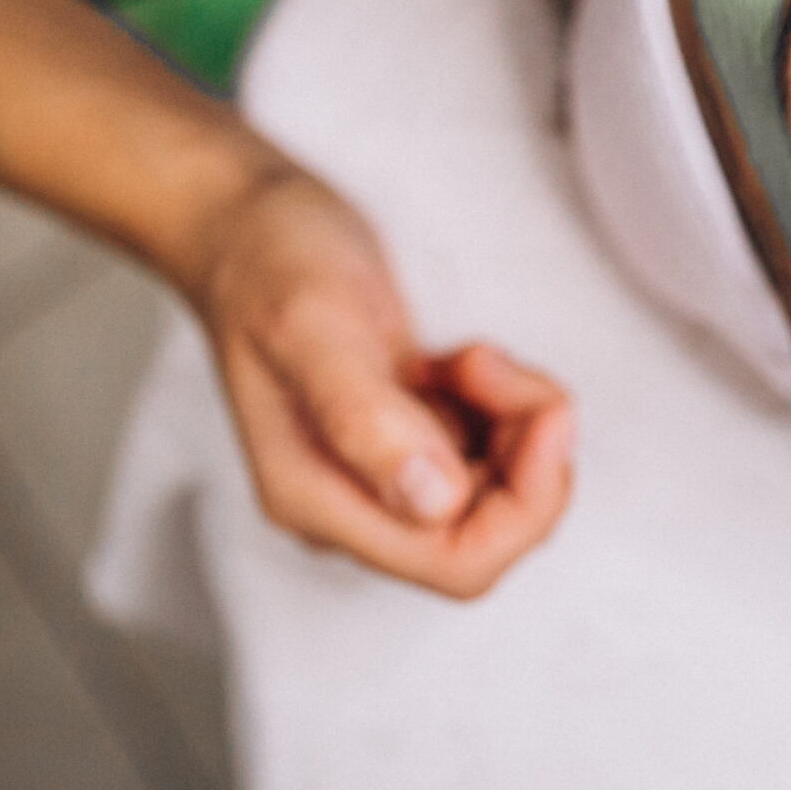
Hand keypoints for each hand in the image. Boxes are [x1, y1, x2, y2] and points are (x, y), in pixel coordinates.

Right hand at [190, 164, 572, 597]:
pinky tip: (453, 363)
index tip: (542, 414)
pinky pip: (493, 457)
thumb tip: (433, 501)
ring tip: (462, 355)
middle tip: (490, 364)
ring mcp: (382, 479)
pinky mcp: (410, 447)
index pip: (458, 561)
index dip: (526, 501)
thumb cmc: (268, 265)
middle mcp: (352, 507)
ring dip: (514, 420)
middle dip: (527, 451)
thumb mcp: (314, 326)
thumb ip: (368, 419)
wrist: (248, 228)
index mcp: (317, 502)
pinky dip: (501, 408)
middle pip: (491, 532)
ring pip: (502, 492)